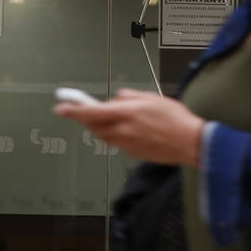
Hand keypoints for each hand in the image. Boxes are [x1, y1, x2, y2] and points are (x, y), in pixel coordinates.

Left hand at [53, 88, 205, 166]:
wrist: (190, 143)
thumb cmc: (175, 119)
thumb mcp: (151, 97)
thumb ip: (129, 97)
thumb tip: (116, 99)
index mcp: (127, 113)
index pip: (92, 113)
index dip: (73, 111)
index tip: (61, 108)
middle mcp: (123, 131)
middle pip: (94, 126)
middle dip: (86, 118)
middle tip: (82, 110)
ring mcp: (127, 144)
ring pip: (104, 135)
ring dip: (100, 127)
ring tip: (111, 118)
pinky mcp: (132, 154)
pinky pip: (116, 142)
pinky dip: (115, 134)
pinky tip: (128, 129)